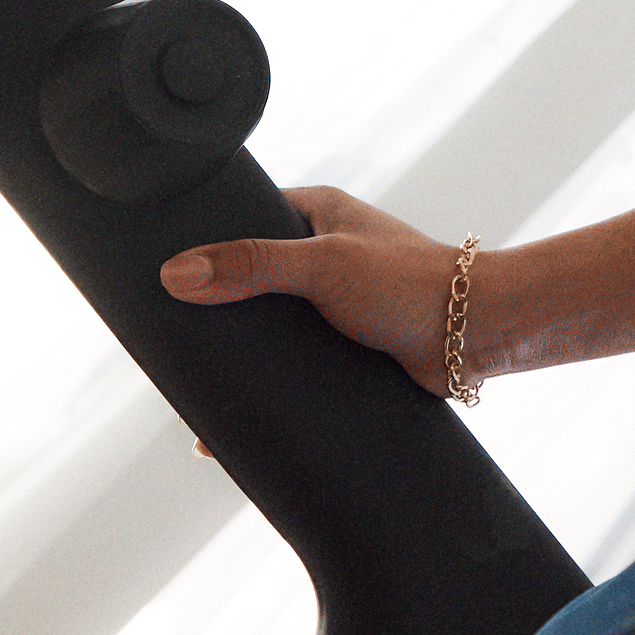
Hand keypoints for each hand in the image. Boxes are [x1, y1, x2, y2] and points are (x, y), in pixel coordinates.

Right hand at [162, 186, 474, 398]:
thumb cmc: (412, 283)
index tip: (158, 274)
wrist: (476, 336)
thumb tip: (176, 273)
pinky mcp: (344, 347)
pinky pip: (293, 364)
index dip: (202, 245)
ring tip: (190, 392)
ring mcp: (333, 304)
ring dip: (239, 357)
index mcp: (316, 215)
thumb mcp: (324, 265)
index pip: (241, 221)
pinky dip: (268, 386)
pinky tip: (236, 419)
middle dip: (214, 313)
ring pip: (269, 329)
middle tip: (166, 347)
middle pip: (248, 282)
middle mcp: (322, 256)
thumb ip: (253, 266)